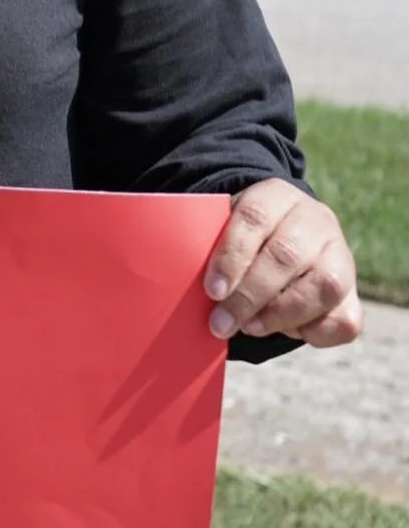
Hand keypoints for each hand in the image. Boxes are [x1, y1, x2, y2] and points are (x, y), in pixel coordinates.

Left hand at [204, 178, 362, 348]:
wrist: (282, 236)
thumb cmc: (238, 240)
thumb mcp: (220, 229)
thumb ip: (204, 247)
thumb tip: (172, 280)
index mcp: (275, 195)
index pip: (254, 218)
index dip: (232, 256)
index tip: (212, 290)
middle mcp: (316, 220)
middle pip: (287, 256)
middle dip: (249, 296)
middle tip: (220, 323)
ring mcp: (341, 254)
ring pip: (323, 288)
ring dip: (279, 315)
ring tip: (248, 327)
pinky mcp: (354, 292)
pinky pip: (342, 320)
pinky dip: (310, 332)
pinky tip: (281, 329)